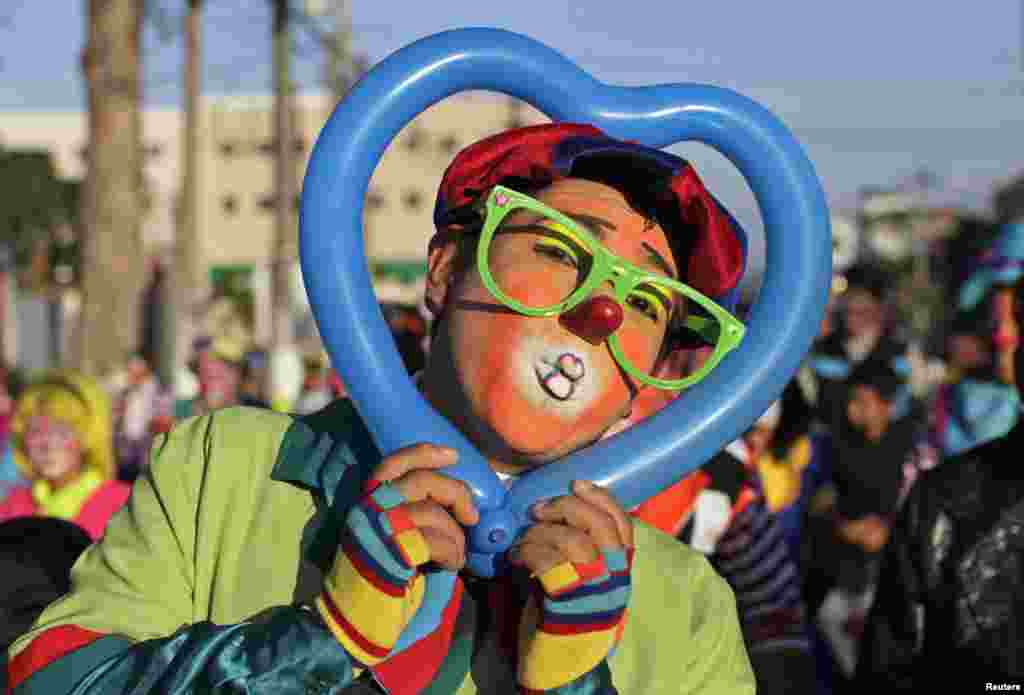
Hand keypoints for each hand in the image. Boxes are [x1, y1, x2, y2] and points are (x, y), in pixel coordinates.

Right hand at [370, 443, 478, 570]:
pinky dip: (452, 553)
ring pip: (431, 513)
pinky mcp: (389, 553)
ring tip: (458, 554)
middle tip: (472, 516)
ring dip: (455, 535)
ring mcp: (376, 530)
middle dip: (455, 494)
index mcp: (367, 502)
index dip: (424, 454)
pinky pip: (434, 541)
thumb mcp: (394, 538)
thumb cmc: (381, 579)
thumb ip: (412, 515)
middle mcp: (368, 510)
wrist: (355, 620)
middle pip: (421, 481)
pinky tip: (452, 564)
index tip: (453, 455)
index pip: (393, 464)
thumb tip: (456, 505)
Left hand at [510, 480, 633, 691]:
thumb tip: (542, 512)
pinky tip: (516, 558)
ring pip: (576, 542)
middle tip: (538, 509)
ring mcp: (596, 594)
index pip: (623, 523)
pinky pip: (552, 565)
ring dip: (543, 532)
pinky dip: (529, 552)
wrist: (558, 672)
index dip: (601, 497)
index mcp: (620, 571)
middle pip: (601, 525)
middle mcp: (615, 580)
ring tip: (523, 540)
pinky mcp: (570, 607)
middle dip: (567, 507)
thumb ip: (570, 550)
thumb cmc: (560, 622)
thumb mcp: (574, 581)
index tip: (576, 482)